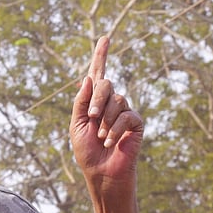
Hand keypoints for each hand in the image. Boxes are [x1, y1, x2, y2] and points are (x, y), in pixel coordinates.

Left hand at [69, 36, 142, 188]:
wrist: (101, 174)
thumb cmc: (87, 153)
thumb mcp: (77, 126)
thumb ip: (81, 102)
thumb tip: (89, 77)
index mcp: (94, 103)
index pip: (98, 75)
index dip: (101, 56)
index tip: (105, 38)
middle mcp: (110, 104)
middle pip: (106, 84)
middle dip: (97, 100)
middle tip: (92, 118)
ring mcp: (124, 112)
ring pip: (117, 100)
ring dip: (105, 120)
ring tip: (101, 137)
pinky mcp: (136, 123)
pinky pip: (127, 115)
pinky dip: (115, 128)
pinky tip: (110, 141)